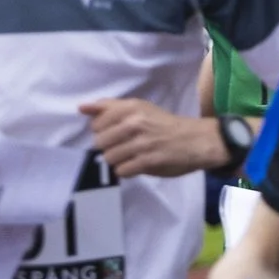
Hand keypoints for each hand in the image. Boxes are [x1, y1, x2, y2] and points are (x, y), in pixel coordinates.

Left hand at [80, 98, 229, 178]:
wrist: (198, 140)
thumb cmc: (165, 124)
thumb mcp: (140, 108)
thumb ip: (109, 107)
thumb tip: (81, 107)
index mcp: (131, 107)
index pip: (97, 124)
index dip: (104, 131)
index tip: (118, 132)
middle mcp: (135, 123)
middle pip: (100, 142)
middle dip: (110, 147)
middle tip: (126, 146)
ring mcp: (142, 143)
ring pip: (109, 158)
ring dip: (118, 160)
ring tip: (132, 156)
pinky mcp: (148, 161)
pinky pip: (122, 170)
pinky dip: (127, 170)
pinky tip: (137, 165)